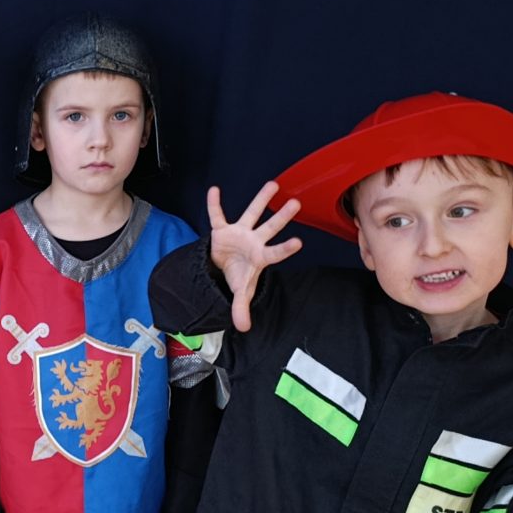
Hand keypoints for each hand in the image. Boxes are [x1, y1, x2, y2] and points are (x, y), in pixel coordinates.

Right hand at [206, 182, 301, 331]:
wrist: (222, 266)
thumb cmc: (238, 275)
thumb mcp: (240, 291)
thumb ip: (242, 307)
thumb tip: (244, 328)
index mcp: (261, 257)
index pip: (275, 252)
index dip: (285, 248)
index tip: (299, 242)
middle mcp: (254, 241)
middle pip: (270, 227)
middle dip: (282, 217)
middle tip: (296, 204)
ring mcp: (239, 232)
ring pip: (252, 213)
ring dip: (261, 199)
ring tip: (273, 184)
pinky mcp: (223, 228)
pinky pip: (217, 215)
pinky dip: (214, 204)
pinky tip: (214, 190)